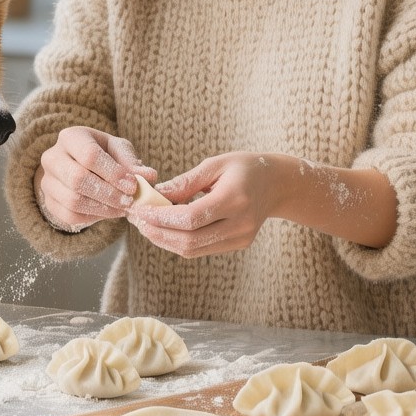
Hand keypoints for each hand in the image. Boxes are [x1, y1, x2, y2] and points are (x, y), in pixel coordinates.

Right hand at [35, 126, 155, 231]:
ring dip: (103, 208)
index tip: (133, 186)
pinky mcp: (48, 202)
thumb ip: (132, 162)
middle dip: (108, 194)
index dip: (113, 173)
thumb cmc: (103, 155)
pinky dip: (92, 217)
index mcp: (71, 137)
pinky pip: (69, 215)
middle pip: (77, 179)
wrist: (81, 167)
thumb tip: (148, 176)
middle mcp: (52, 157)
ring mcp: (47, 181)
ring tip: (123, 208)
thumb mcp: (119, 150)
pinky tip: (108, 212)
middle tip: (129, 202)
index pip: (89, 155)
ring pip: (73, 200)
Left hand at [127, 152, 285, 257]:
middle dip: (158, 233)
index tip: (140, 210)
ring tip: (146, 225)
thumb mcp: (215, 164)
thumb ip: (185, 182)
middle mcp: (240, 224)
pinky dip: (179, 241)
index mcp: (235, 199)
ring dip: (165, 240)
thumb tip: (155, 194)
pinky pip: (201, 249)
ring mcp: (240, 238)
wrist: (277, 184)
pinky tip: (166, 228)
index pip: (191, 218)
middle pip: (190, 240)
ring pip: (193, 250)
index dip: (161, 217)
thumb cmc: (244, 168)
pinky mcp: (237, 245)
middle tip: (137, 220)